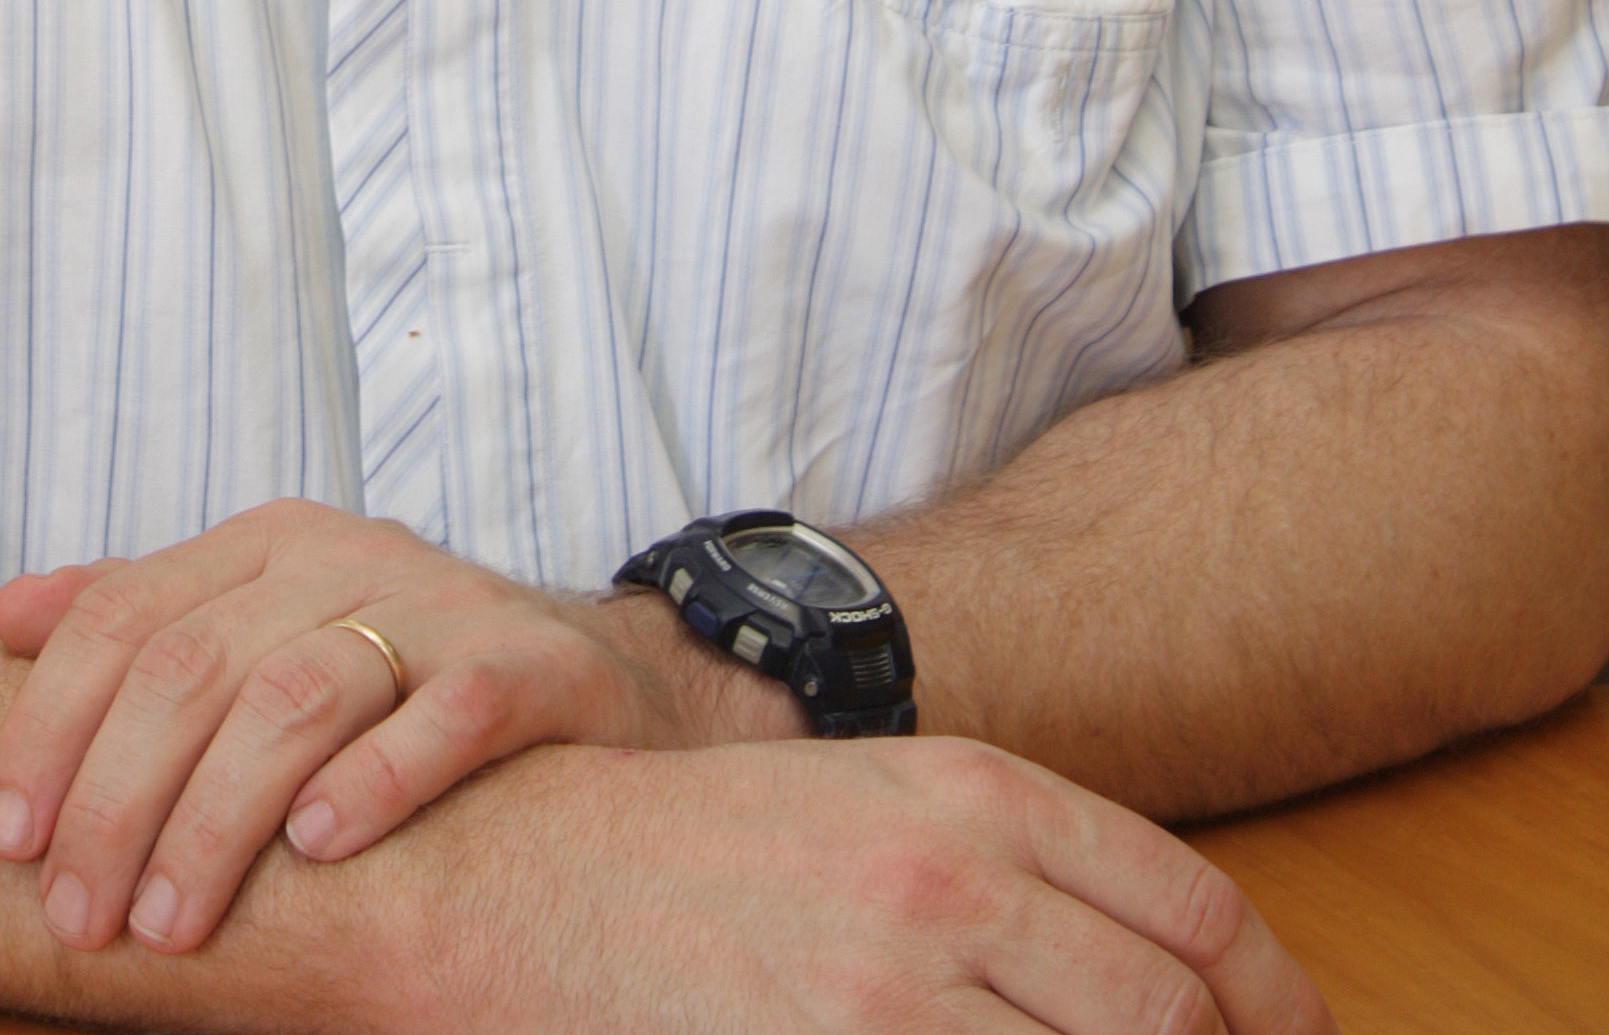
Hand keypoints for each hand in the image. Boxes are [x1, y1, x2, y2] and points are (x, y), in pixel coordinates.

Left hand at [0, 496, 789, 955]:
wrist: (589, 672)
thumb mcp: (265, 624)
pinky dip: (377, 778)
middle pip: (197, 664)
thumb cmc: (393, 667)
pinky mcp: (527, 668)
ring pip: (301, 693)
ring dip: (221, 815)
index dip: (51, 723)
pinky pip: (445, 714)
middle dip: (119, 798)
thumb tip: (7, 614)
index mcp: (265, 546)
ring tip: (171, 919)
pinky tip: (320, 847)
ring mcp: (439, 607)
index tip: (2, 835)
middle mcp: (342, 558)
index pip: (125, 614)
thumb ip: (145, 615)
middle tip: (79, 918)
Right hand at [385, 735, 1336, 1034]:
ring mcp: (896, 991)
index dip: (1279, 1008)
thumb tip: (1165, 976)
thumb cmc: (712, 850)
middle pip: (1170, 1021)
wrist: (529, 874)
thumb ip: (1015, 870)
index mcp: (979, 796)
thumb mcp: (883, 811)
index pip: (1199, 916)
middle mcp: (956, 883)